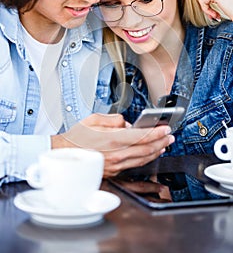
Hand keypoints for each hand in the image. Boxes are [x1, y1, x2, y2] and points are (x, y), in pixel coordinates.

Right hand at [54, 113, 173, 177]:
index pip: (142, 136)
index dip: (156, 132)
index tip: (165, 128)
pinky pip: (135, 165)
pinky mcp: (114, 171)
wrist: (64, 155)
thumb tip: (127, 123)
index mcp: (112, 140)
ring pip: (142, 159)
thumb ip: (114, 119)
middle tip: (170, 136)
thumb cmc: (76, 138)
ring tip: (164, 144)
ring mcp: (115, 165)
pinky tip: (150, 154)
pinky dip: (146, 158)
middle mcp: (116, 154)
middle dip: (161, 142)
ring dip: (156, 151)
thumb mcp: (93, 119)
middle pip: (146, 149)